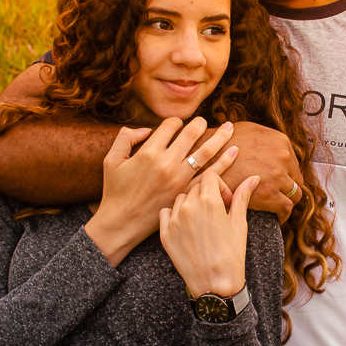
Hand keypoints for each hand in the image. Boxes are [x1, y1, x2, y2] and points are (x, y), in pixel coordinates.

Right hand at [85, 118, 237, 265]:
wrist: (122, 223)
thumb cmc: (114, 191)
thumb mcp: (112, 160)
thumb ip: (125, 137)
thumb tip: (147, 129)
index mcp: (149, 152)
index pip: (171, 125)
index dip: (175, 122)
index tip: (176, 125)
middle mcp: (167, 163)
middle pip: (191, 134)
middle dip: (200, 124)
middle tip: (204, 121)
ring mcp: (179, 179)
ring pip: (206, 152)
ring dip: (220, 138)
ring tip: (229, 128)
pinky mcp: (186, 193)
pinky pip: (210, 176)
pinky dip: (224, 163)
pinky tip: (234, 153)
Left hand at [159, 172, 258, 298]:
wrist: (215, 284)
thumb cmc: (231, 254)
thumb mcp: (239, 223)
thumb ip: (242, 197)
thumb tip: (253, 178)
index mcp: (209, 201)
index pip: (210, 176)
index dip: (220, 186)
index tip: (226, 200)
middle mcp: (189, 206)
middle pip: (196, 187)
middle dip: (207, 195)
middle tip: (217, 213)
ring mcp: (174, 220)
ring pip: (181, 198)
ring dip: (191, 204)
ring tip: (202, 221)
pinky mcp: (165, 233)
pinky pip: (166, 212)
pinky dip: (175, 215)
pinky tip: (187, 227)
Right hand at [210, 121, 302, 223]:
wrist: (205, 158)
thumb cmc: (222, 144)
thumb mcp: (248, 130)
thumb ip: (265, 138)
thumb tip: (270, 145)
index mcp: (281, 141)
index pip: (294, 165)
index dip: (287, 176)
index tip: (281, 184)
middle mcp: (283, 157)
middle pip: (297, 180)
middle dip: (289, 190)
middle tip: (281, 197)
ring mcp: (277, 175)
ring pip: (294, 195)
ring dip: (287, 201)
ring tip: (279, 208)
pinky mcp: (269, 194)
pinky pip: (286, 208)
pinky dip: (283, 214)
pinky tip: (277, 217)